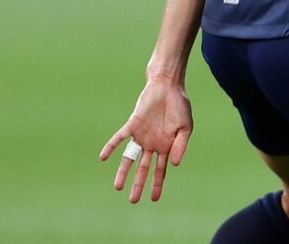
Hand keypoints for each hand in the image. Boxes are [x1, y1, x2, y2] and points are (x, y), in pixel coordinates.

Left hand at [100, 76, 192, 202]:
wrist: (168, 87)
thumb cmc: (180, 106)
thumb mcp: (185, 127)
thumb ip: (181, 146)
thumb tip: (174, 165)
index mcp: (166, 146)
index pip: (160, 170)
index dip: (158, 184)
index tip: (154, 199)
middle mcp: (152, 144)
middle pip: (143, 168)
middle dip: (139, 184)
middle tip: (133, 200)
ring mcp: (141, 135)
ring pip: (130, 158)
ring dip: (123, 172)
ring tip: (117, 188)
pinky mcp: (132, 124)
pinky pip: (120, 138)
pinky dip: (111, 147)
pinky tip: (103, 157)